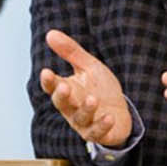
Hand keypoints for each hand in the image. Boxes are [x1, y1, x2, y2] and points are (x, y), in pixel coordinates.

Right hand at [40, 30, 133, 146]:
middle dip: (62, 96)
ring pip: (80, 118)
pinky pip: (98, 132)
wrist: (120, 111)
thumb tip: (50, 33)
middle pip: (62, 103)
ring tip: (93, 99)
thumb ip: (71, 52)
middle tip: (64, 86)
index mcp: (67, 90)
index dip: (48, 81)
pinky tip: (109, 117)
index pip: (53, 86)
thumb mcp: (88, 66)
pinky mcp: (99, 133)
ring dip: (86, 109)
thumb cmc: (100, 88)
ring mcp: (84, 122)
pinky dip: (102, 126)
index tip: (46, 72)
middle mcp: (72, 108)